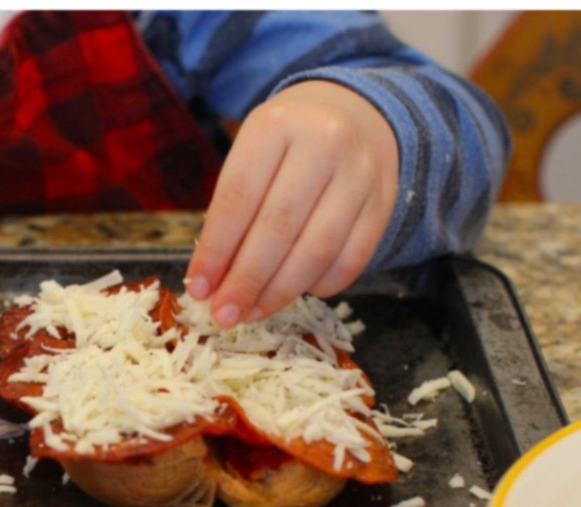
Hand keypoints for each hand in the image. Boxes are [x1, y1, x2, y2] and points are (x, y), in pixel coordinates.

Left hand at [187, 80, 398, 325]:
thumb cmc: (288, 147)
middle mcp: (324, 143)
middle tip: (224, 315)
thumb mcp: (253, 158)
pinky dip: (319, 286)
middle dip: (246, 281)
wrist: (356, 117)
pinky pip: (350, 261)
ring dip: (279, 293)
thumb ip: (231, 214)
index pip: (239, 198)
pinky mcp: (382, 204)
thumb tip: (211, 283)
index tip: (198, 289)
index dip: (216, 250)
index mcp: (277, 125)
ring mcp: (359, 173)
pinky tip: (295, 293)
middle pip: (278, 228)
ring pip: (316, 251)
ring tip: (252, 313)